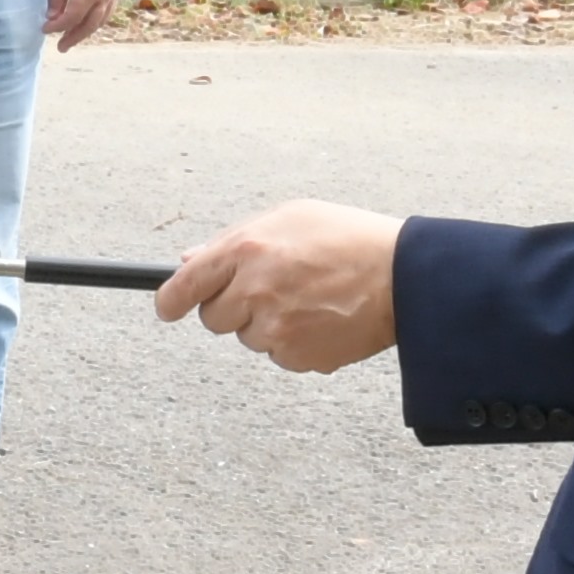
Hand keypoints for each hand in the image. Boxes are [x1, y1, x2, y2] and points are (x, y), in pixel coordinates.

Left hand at [44, 0, 126, 49]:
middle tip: (61, 47)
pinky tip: (86, 25)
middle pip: (89, 25)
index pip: (72, 17)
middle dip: (74, 37)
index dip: (58, 26)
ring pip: (100, 21)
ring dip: (85, 32)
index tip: (45, 29)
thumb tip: (52, 18)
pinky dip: (96, 22)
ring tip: (72, 39)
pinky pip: (107, 13)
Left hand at [153, 200, 401, 373]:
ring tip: (307, 299)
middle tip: (268, 290)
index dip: (171, 300)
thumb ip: (234, 239)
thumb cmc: (349, 238)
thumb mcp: (289, 217)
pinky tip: (321, 318)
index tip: (168, 307)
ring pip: (248, 338)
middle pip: (214, 318)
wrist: (405, 276)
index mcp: (246, 250)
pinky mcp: (299, 356)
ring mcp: (276, 328)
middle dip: (232, 307)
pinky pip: (279, 355)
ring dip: (266, 324)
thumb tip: (189, 259)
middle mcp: (255, 291)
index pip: (184, 285)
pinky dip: (294, 342)